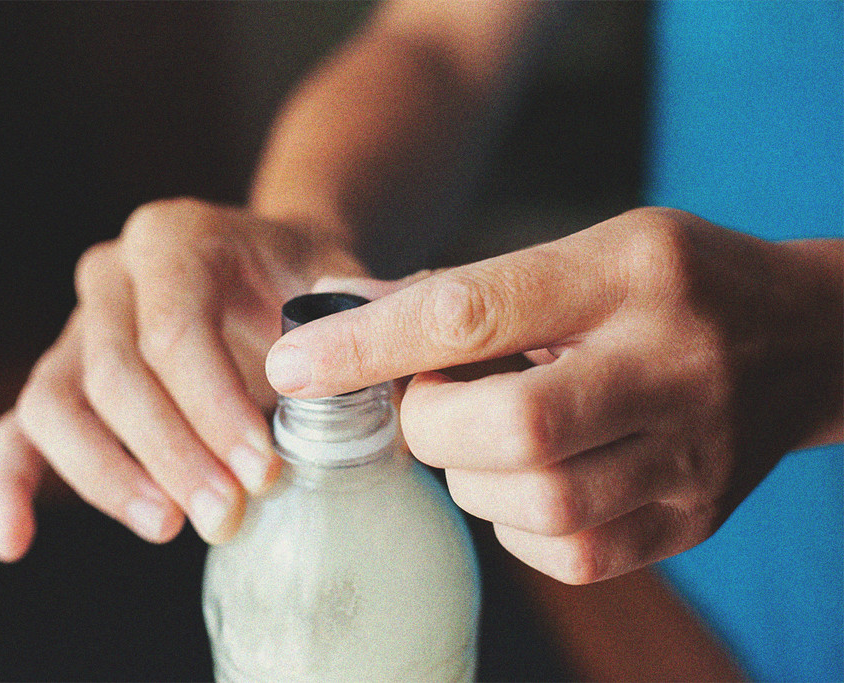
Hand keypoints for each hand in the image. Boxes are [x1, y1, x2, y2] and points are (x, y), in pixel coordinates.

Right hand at [0, 198, 364, 560]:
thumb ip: (358, 313)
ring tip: (169, 526)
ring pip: (56, 403)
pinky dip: (9, 483)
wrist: (268, 269)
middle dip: (173, 455)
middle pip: (114, 373)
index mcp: (174, 239)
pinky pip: (17, 428)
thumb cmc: (302, 278)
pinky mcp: (63, 376)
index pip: (175, 330)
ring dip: (106, 475)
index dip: (214, 408)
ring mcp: (77, 326)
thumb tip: (361, 367)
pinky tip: (17, 542)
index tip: (264, 472)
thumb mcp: (338, 277)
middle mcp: (112, 276)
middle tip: (228, 516)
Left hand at [266, 208, 842, 582]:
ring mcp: (689, 457)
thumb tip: (350, 326)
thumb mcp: (590, 251)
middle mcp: (668, 367)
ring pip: (535, 503)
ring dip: (470, 476)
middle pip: (509, 428)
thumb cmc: (673, 283)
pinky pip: (567, 552)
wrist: (805, 340)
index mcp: (628, 275)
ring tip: (486, 435)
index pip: (473, 312)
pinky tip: (525, 478)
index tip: (292, 365)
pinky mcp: (689, 523)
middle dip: (431, 426)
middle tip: (430, 405)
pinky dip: (515, 521)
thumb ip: (477, 293)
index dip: (367, 345)